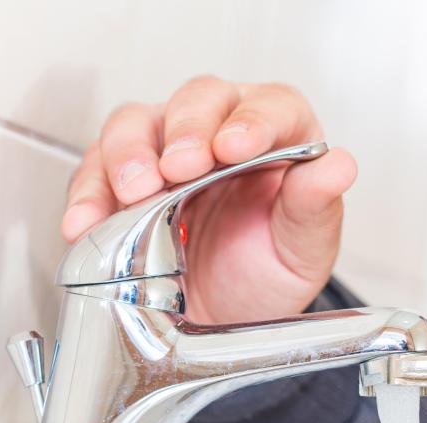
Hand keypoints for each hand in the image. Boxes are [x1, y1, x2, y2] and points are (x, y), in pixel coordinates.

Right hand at [62, 76, 356, 322]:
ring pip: (140, 122)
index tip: (236, 146)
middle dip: (186, 131)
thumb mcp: (301, 253)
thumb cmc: (263, 278)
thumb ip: (315, 209)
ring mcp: (168, 150)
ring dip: (130, 153)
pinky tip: (88, 221)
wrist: (219, 319)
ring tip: (135, 193)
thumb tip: (339, 166)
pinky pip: (97, 168)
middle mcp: (221, 132)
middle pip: (201, 99)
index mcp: (279, 139)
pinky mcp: (125, 177)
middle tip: (179, 169)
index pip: (272, 106)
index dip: (253, 120)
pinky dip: (88, 193)